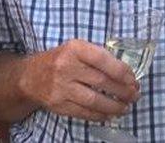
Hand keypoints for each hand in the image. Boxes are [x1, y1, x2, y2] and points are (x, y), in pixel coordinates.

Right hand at [18, 39, 139, 120]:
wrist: (29, 76)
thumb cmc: (59, 60)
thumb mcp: (75, 49)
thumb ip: (96, 56)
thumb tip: (125, 73)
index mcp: (74, 49)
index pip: (102, 59)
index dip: (121, 71)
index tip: (133, 78)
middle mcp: (66, 67)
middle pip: (101, 81)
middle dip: (122, 90)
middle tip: (135, 94)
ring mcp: (61, 87)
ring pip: (94, 100)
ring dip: (114, 106)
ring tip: (126, 107)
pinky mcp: (58, 104)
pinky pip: (83, 112)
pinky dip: (99, 115)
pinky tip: (109, 114)